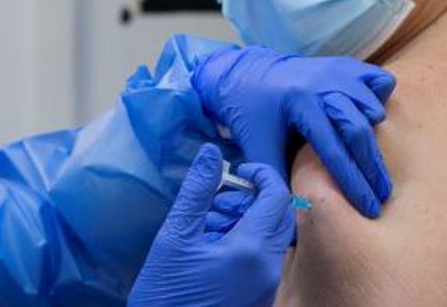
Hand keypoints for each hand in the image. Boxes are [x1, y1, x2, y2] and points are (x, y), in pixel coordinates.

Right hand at [129, 144, 292, 306]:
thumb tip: (211, 154)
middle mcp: (268, 269)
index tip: (238, 170)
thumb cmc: (167, 293)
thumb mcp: (175, 237)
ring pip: (270, 239)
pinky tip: (211, 249)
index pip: (277, 197)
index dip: (262, 174)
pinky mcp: (259, 299)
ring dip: (246, 222)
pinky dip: (244, 244)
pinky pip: (263, 260)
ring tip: (207, 226)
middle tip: (220, 200)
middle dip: (253, 199)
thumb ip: (197, 192)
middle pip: (279, 217)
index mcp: (251, 250)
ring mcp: (266, 287)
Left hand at [193, 46, 395, 216]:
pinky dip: (379, 99)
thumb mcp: (257, 146)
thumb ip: (275, 180)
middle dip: (372, 168)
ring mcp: (335, 71)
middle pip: (359, 130)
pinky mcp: (343, 65)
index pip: (334, 149)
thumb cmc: (248, 112)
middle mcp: (322, 84)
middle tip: (381, 195)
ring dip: (374, 135)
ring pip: (371, 106)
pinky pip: (376, 80)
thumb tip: (292, 221)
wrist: (243, 73)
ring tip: (371, 163)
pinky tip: (371, 118)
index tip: (368, 206)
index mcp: (300, 104)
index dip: (353, 182)